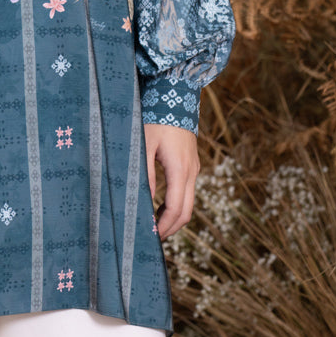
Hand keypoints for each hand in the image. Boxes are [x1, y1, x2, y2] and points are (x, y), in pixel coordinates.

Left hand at [144, 122, 198, 238]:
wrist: (175, 97)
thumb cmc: (155, 119)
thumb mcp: (143, 145)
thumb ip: (143, 174)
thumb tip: (141, 201)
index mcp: (180, 169)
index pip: (176, 209)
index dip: (164, 226)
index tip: (151, 237)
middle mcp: (191, 172)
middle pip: (186, 212)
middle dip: (171, 228)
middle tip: (153, 239)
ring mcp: (194, 168)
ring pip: (189, 203)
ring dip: (174, 218)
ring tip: (154, 227)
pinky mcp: (192, 164)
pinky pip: (187, 192)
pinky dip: (176, 205)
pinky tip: (160, 208)